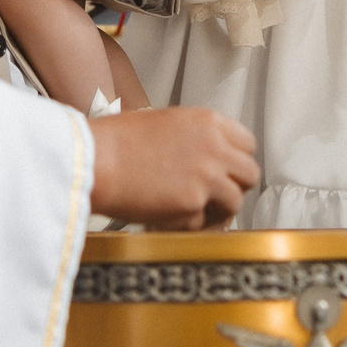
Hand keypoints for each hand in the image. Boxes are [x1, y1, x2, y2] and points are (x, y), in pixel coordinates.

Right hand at [90, 106, 258, 228]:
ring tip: (194, 211)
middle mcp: (214, 147)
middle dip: (236, 186)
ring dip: (218, 209)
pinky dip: (190, 224)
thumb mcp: (166, 124)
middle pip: (250, 172)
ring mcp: (207, 177)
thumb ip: (195, 138)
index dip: (237, 159)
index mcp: (208, 122)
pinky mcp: (194, 204)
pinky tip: (170, 217)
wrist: (96, 160)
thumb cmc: (117, 141)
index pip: (247, 143)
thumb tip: (209, 159)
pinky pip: (204, 221)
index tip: (228, 170)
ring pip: (236, 200)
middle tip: (217, 194)